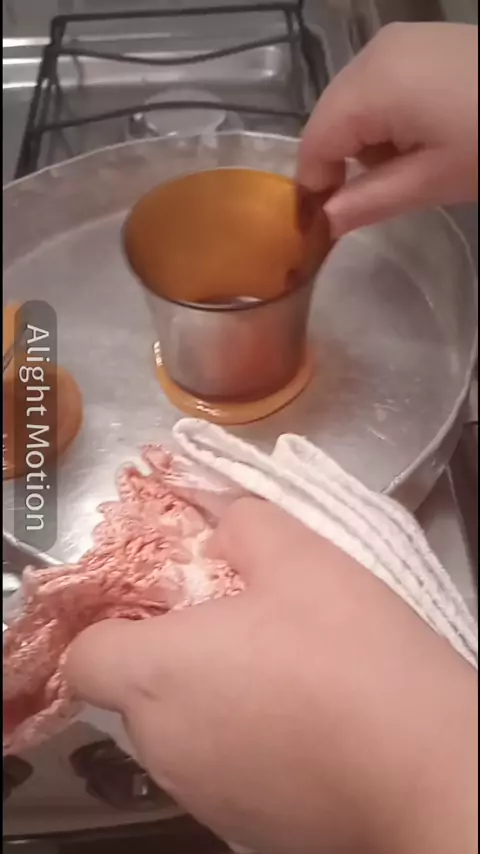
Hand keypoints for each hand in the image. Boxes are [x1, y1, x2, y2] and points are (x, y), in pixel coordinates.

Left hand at [65, 499, 476, 853]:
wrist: (419, 766)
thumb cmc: (347, 650)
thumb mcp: (300, 557)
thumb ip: (242, 522)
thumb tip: (218, 514)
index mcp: (157, 673)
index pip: (85, 657)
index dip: (113, 626)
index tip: (161, 608)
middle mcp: (161, 744)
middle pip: (135, 693)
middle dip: (174, 658)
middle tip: (240, 629)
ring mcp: (200, 794)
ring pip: (179, 734)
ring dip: (209, 703)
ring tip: (282, 677)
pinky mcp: (242, 827)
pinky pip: (219, 772)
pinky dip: (242, 747)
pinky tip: (304, 726)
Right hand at [298, 23, 477, 235]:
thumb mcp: (432, 181)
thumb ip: (369, 201)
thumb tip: (324, 223)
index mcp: (372, 85)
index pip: (315, 142)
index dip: (313, 186)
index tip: (324, 225)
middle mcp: (373, 54)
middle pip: (329, 118)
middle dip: (339, 163)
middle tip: (367, 200)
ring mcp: (397, 41)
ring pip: (351, 102)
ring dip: (363, 142)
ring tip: (405, 167)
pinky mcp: (419, 41)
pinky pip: (377, 84)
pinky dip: (384, 117)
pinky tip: (418, 135)